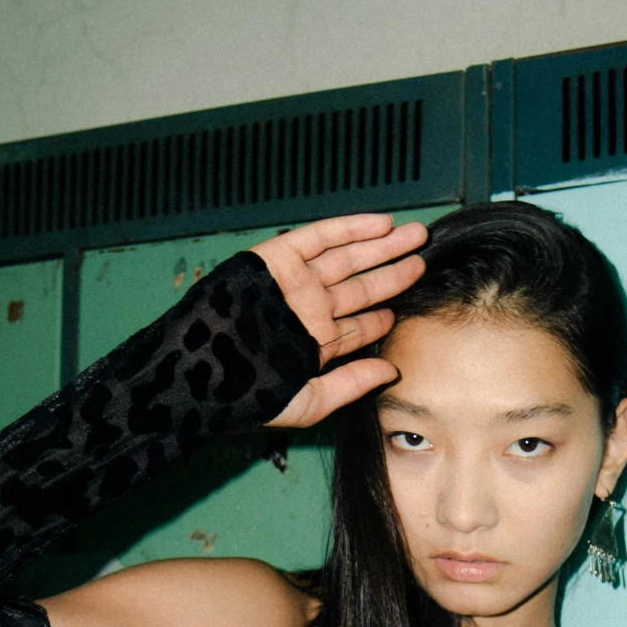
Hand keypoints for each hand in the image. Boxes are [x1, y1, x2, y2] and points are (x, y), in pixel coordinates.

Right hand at [251, 213, 426, 428]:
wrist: (201, 373)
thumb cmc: (248, 395)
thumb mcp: (309, 402)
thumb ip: (351, 385)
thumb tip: (391, 372)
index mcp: (313, 343)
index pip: (357, 327)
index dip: (383, 317)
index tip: (406, 309)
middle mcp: (307, 309)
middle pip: (359, 287)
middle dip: (393, 272)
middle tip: (424, 258)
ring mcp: (293, 282)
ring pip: (345, 258)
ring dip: (380, 246)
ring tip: (415, 235)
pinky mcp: (277, 258)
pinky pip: (318, 238)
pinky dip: (349, 229)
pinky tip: (381, 225)